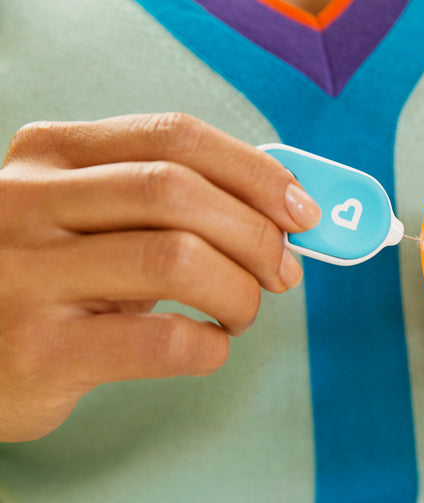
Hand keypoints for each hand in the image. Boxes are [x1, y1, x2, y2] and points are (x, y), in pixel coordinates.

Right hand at [0, 113, 320, 440]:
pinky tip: (207, 346)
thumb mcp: (96, 219)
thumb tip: (285, 215)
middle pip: (179, 192)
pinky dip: (211, 346)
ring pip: (177, 261)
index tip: (302, 211)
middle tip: (283, 272)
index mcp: (52, 154)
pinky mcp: (39, 351)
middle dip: (256, 235)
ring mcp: (25, 275)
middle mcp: (27, 202)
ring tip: (241, 312)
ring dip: (240, 292)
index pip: (174, 136)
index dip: (255, 172)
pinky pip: (162, 341)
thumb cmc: (59, 276)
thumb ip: (173, 202)